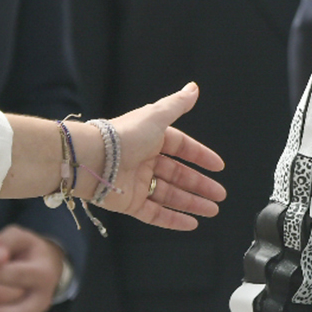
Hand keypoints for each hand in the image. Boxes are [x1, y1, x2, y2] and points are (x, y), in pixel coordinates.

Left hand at [96, 83, 225, 228]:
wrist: (92, 159)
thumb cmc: (124, 135)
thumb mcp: (156, 116)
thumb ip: (177, 104)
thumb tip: (194, 88)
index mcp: (152, 139)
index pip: (182, 148)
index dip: (200, 157)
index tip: (218, 167)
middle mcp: (146, 161)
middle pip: (179, 175)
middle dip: (201, 185)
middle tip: (219, 195)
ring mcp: (138, 183)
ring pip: (170, 196)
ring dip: (192, 203)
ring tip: (212, 210)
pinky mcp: (130, 203)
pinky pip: (155, 213)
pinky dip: (173, 219)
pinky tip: (191, 223)